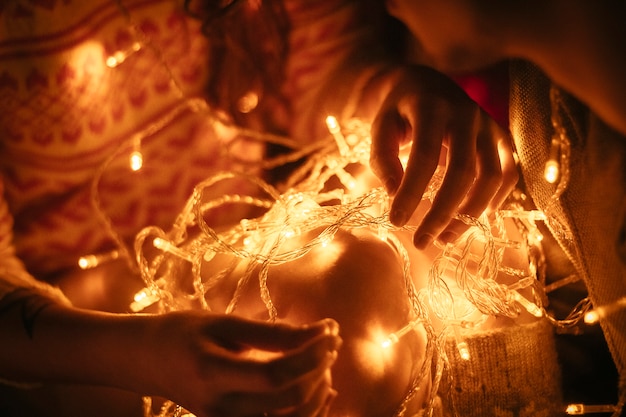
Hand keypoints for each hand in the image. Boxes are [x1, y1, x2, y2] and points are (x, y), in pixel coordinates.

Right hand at [146, 313, 341, 416]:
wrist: (150, 361)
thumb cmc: (184, 333)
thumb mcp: (222, 323)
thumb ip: (270, 332)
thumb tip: (320, 331)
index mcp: (211, 373)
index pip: (274, 376)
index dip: (310, 354)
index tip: (330, 329)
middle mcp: (219, 408)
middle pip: (288, 401)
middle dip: (319, 369)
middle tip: (331, 341)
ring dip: (318, 393)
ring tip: (325, 362)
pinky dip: (308, 411)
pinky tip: (322, 388)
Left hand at [369, 65, 517, 248]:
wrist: (425, 84)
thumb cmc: (398, 112)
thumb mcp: (380, 127)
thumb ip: (383, 158)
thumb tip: (395, 195)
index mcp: (432, 108)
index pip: (425, 156)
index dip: (411, 192)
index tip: (396, 221)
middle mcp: (467, 114)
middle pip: (463, 171)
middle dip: (442, 212)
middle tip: (422, 241)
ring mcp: (489, 125)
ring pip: (491, 177)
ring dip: (469, 214)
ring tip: (444, 238)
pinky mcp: (501, 136)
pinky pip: (508, 173)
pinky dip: (496, 199)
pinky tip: (475, 219)